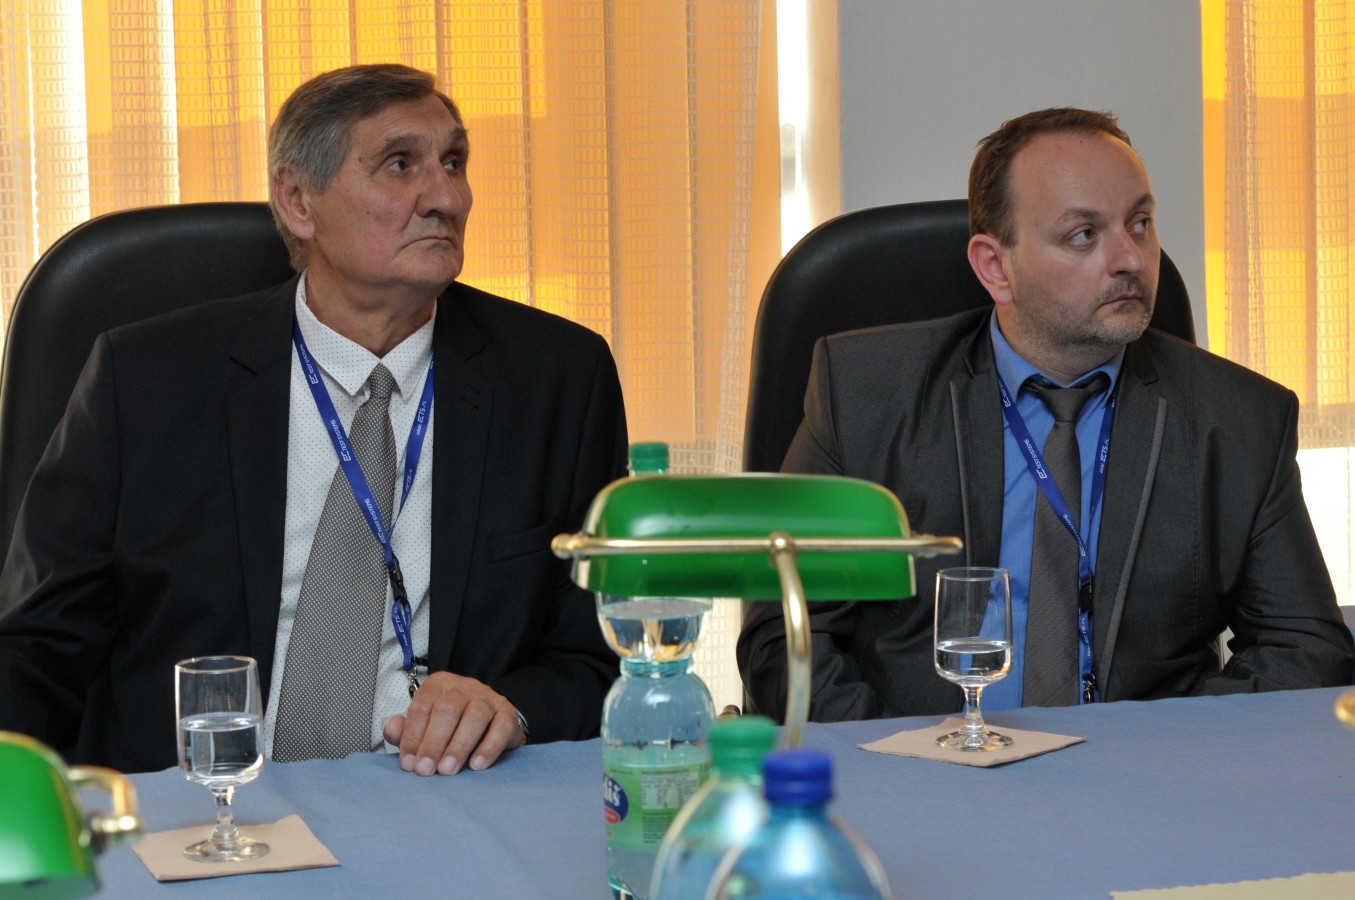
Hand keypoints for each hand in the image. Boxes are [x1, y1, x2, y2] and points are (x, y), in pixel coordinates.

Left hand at [382, 672, 524, 775]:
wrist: (490, 722)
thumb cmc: (451, 726)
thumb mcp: (425, 725)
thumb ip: (405, 729)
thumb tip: (392, 728)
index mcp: (438, 686)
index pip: (422, 707)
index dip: (412, 736)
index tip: (409, 763)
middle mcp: (463, 687)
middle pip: (447, 709)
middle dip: (434, 742)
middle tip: (426, 769)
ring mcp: (487, 698)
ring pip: (475, 716)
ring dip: (459, 746)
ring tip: (447, 770)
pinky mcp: (507, 713)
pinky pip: (501, 727)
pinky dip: (488, 747)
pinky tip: (476, 765)